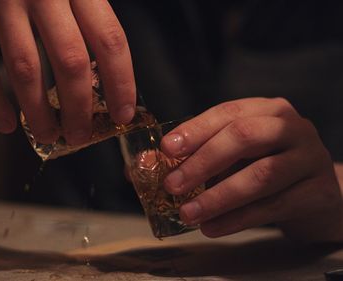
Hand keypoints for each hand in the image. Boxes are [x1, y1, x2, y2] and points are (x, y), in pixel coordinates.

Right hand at [0, 0, 135, 144]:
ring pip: (27, 70)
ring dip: (39, 113)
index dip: (121, 82)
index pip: (109, 39)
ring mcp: (2, 0)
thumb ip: (85, 15)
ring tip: (48, 136)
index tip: (122, 114)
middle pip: (70, 61)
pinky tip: (7, 124)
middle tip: (80, 135)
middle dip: (78, 108)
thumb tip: (106, 76)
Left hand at [161, 97, 342, 241]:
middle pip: (244, 137)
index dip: (195, 130)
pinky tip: (212, 227)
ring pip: (260, 175)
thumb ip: (200, 156)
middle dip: (203, 162)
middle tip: (173, 185)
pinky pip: (274, 206)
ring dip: (218, 197)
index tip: (166, 148)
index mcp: (266, 110)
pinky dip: (238, 219)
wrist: (314, 194)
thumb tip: (149, 169)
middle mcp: (292, 127)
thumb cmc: (266, 168)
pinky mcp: (319, 191)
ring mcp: (310, 157)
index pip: (227, 113)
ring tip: (188, 214)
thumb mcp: (236, 155)